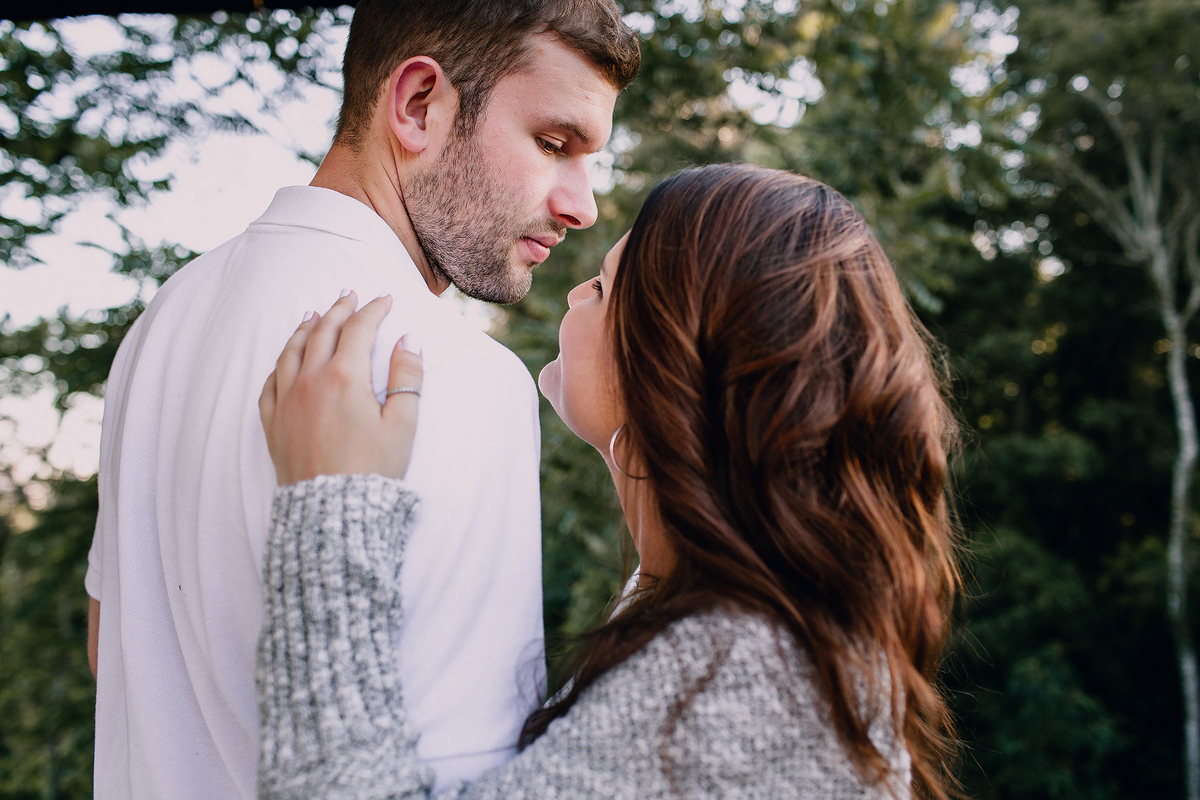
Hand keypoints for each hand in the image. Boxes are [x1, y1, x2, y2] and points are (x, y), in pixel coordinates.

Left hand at [259, 291, 423, 484]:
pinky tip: (287, 359)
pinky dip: (281, 362)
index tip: (385, 299)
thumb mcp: (403, 424)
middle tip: (349, 295)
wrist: (332, 511)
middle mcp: (310, 381)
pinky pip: (271, 382)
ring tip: (314, 315)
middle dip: (339, 310)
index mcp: (345, 377)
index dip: (374, 310)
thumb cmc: (373, 470)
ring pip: (292, 351)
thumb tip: (409, 341)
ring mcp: (286, 401)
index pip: (359, 329)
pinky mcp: (273, 423)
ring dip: (306, 328)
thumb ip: (407, 378)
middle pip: (323, 331)